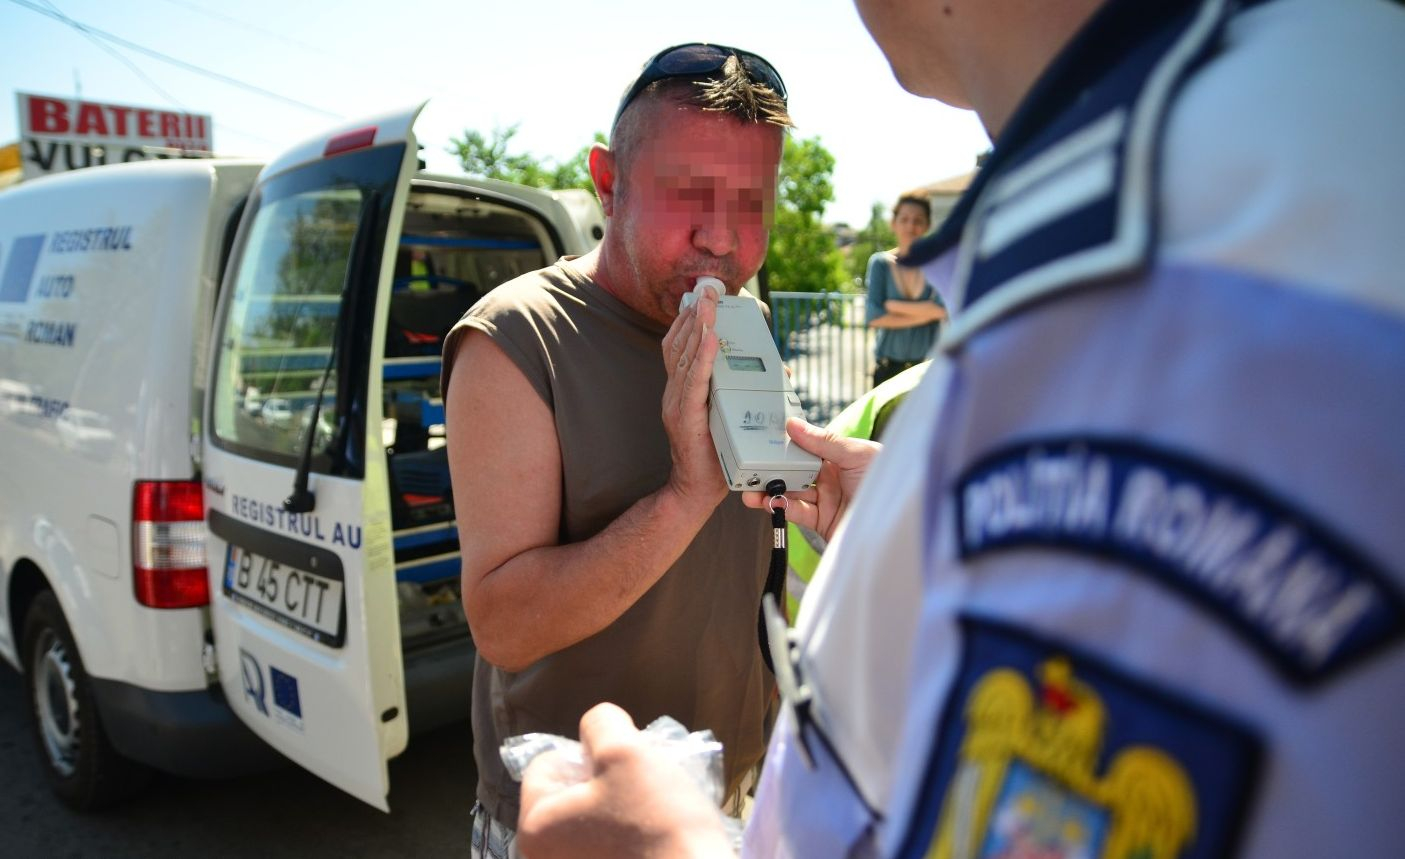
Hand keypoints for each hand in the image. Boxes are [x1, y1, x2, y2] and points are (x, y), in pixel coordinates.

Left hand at [518, 703, 731, 858]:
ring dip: (621, 807)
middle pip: (569, 794)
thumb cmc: (655, 821)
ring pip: (592, 820)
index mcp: (535, 828)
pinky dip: (629, 837)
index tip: (622, 766)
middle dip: (604, 781)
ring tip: (654, 810)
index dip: (586, 752)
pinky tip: (656, 836)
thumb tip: (595, 727)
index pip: (546, 764)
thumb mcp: (624, 750)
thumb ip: (600, 724)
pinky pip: (609, 847)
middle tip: (641, 786)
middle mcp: (544, 858)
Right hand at [660, 284, 725, 512]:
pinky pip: (695, 382)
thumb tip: (784, 373)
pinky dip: (703, 357)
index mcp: (682, 391)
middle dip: (694, 314)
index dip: (689, 320)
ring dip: (699, 327)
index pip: (680, 347)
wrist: (696, 491)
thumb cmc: (715, 456)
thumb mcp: (727, 415)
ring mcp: (678, 405)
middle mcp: (675, 394)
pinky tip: (711, 338)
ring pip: (686, 357)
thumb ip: (745, 393)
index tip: (701, 297)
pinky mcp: (687, 418)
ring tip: (708, 304)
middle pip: (680, 345)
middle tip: (706, 289)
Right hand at [742, 418, 879, 541]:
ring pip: (790, 492)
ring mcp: (825, 500)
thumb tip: (795, 425)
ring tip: (750, 488)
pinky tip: (769, 502)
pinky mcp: (822, 522)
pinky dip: (780, 508)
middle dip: (771, 468)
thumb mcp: (858, 454)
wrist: (899, 522)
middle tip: (749, 466)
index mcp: (841, 456)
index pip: (806, 447)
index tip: (763, 438)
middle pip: (793, 470)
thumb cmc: (889, 482)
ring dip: (769, 489)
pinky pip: (796, 512)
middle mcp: (831, 477)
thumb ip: (825, 441)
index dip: (786, 444)